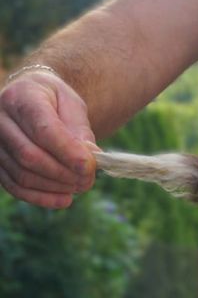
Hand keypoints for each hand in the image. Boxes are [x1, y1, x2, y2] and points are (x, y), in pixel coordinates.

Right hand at [0, 70, 97, 208]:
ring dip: (55, 186)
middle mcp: (0, 119)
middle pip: (29, 155)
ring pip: (22, 174)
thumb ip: (80, 129)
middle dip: (64, 173)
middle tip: (89, 180)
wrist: (30, 99)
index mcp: (22, 97)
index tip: (89, 166)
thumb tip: (90, 157)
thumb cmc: (54, 101)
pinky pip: (14, 186)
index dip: (67, 151)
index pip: (43, 129)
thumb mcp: (72, 104)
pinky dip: (41, 197)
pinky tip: (64, 199)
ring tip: (81, 186)